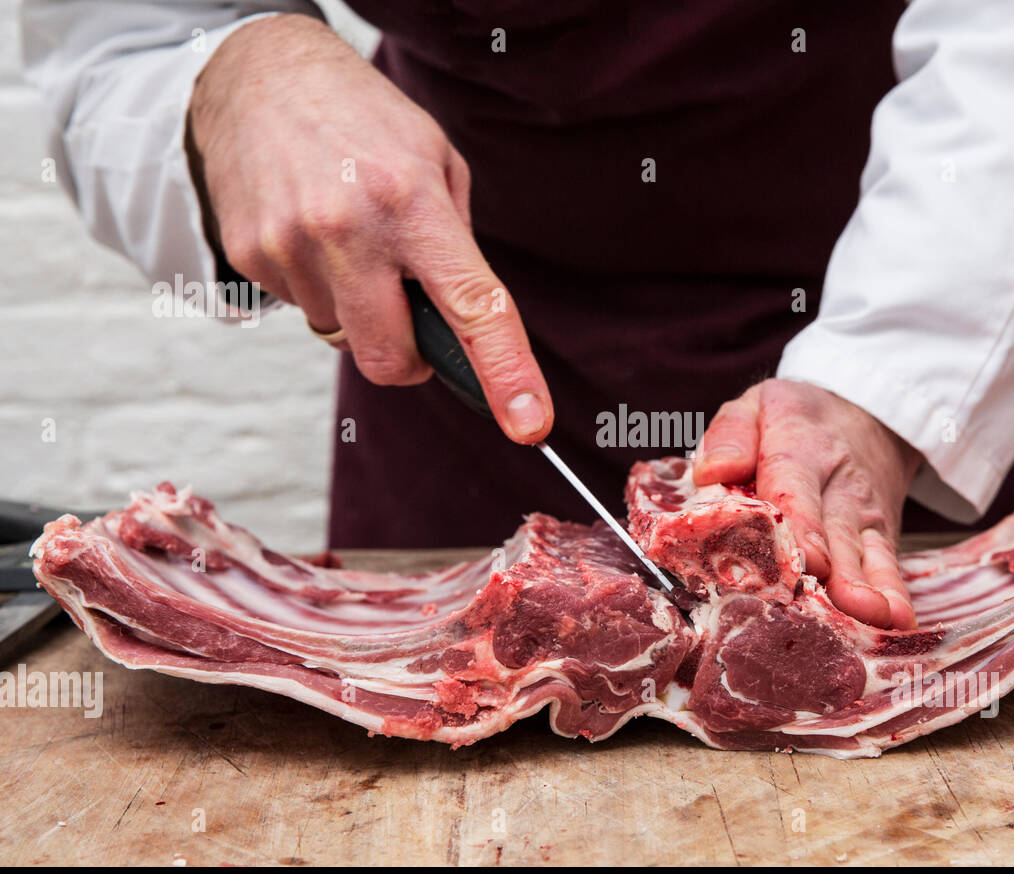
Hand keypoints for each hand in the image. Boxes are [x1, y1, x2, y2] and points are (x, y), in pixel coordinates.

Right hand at [187, 14, 552, 442]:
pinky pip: (303, 310)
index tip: (529, 423)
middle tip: (413, 316)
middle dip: (410, 358)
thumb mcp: (435, 160)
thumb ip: (457, 244)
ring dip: (358, 311)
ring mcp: (291, 247)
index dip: (505, 373)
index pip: (471, 307)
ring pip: (343, 338)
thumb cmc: (362, 120)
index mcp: (413, 203)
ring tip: (350, 240)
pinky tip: (313, 234)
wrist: (256, 75)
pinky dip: (319, 288)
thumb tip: (466, 326)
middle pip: (391, 359)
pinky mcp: (250, 258)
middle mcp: (348, 230)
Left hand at [694, 380, 921, 628]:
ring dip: (870, 590)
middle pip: (836, 531)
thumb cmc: (795, 422)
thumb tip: (712, 474)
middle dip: (839, 572)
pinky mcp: (881, 537)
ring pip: (867, 555)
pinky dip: (894, 595)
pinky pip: (888, 566)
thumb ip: (730, 435)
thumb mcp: (757, 407)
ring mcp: (865, 515)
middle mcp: (838, 484)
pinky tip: (897, 621)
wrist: (866, 416)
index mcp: (799, 447)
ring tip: (875, 618)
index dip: (802, 524)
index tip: (807, 559)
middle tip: (842, 603)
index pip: (796, 485)